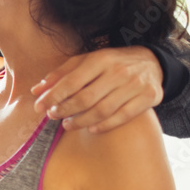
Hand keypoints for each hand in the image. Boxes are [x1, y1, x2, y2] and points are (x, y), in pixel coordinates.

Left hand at [31, 47, 163, 132]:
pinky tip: (91, 129)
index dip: (53, 96)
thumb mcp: (86, 61)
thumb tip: (36, 91)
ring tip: (67, 125)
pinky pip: (123, 116)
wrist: (152, 62)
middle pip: (85, 98)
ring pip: (103, 110)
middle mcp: (119, 71)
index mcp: (101, 59)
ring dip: (81, 121)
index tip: (39, 107)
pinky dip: (105, 125)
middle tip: (53, 116)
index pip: (72, 81)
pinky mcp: (149, 97)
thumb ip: (61, 74)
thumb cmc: (111, 63)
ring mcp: (135, 85)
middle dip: (65, 110)